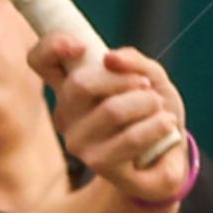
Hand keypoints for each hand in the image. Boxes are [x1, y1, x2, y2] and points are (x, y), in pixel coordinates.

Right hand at [28, 35, 188, 202]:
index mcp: (72, 90)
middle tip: (146, 87)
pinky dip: (159, 125)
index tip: (80, 46)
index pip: (40, 61)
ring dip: (149, 103)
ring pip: (112, 110)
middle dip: (124, 79)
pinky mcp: (100, 166)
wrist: (172, 154)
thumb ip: (134, 61)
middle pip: (80, 84)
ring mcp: (80, 146)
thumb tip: (110, 59)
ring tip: (160, 112)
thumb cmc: (154, 112)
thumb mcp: (151, 77)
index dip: (52, 46)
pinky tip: (166, 129)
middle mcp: (67, 118)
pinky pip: (132, 137)